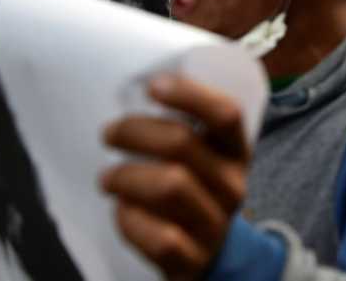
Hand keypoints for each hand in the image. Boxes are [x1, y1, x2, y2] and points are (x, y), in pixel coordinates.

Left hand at [101, 75, 248, 279]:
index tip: (153, 86)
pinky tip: (123, 210)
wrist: (211, 258)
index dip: (190, 95)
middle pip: (182, 145)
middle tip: (110, 133)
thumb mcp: (205, 159)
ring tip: (108, 176)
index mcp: (237, 151)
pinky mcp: (193, 260)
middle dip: (135, 131)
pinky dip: (130, 219)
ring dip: (126, 175)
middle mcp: (233, 185)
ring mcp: (215, 224)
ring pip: (168, 186)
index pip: (226, 114)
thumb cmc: (196, 192)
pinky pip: (159, 236)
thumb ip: (184, 129)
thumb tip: (130, 87)